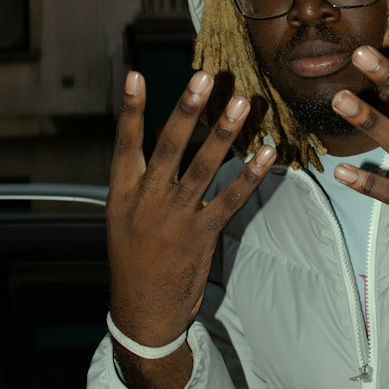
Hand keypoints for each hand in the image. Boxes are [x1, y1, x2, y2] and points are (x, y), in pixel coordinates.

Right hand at [107, 70, 275, 388]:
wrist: (142, 313)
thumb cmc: (135, 260)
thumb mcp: (123, 219)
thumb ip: (139, 182)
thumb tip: (161, 143)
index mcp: (122, 193)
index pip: (125, 143)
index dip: (131, 109)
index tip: (137, 75)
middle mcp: (146, 200)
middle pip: (168, 147)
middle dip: (188, 110)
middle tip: (205, 77)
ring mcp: (175, 218)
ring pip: (203, 167)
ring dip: (225, 133)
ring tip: (242, 103)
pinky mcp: (201, 236)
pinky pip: (229, 199)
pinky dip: (249, 175)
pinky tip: (266, 153)